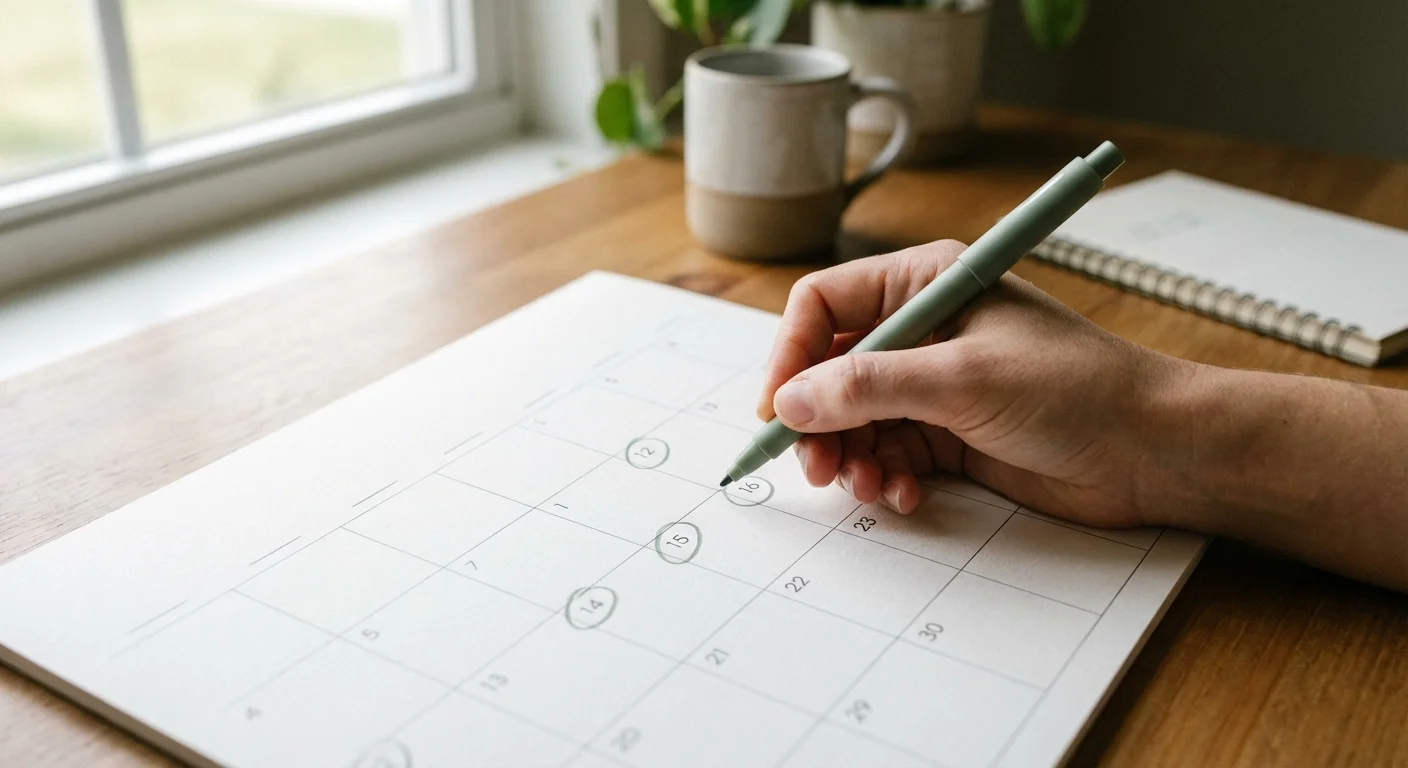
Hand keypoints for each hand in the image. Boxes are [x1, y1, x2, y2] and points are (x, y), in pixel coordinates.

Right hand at [757, 240, 1191, 528]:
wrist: (1153, 450)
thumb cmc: (1075, 389)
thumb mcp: (962, 379)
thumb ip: (869, 387)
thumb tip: (791, 402)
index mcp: (926, 283)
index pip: (824, 305)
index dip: (791, 355)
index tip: (777, 410)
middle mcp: (923, 329)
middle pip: (830, 369)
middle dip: (817, 420)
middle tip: (818, 467)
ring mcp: (934, 384)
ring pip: (853, 419)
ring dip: (850, 457)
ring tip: (867, 487)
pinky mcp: (949, 434)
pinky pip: (888, 453)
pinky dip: (885, 478)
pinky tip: (905, 496)